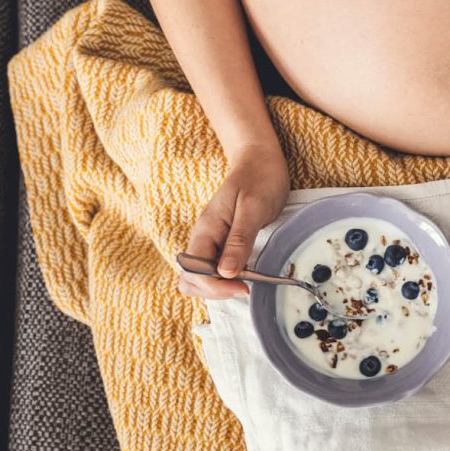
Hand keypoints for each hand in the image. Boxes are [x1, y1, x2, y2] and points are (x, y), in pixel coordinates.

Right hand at [178, 143, 290, 298]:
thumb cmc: (259, 178)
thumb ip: (239, 240)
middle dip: (214, 291)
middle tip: (245, 287)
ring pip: (199, 278)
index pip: (194, 272)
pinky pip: (214, 269)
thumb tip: (226, 273)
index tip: (244, 286)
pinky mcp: (222, 243)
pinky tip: (245, 274)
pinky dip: (225, 279)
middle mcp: (203, 238)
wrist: (258, 159)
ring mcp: (211, 241)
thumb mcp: (253, 208)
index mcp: (206, 229)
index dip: (215, 286)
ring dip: (218, 287)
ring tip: (246, 282)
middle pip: (190, 279)